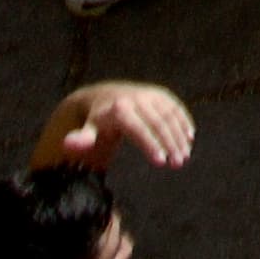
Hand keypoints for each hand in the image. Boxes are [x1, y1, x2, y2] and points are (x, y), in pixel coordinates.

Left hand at [39, 82, 195, 174]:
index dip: (150, 144)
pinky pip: (175, 107)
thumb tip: (69, 144)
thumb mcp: (87, 129)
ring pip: (170, 115)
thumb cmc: (96, 121)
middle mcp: (138, 99)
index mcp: (120, 109)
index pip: (139, 128)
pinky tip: (190, 137)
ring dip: (179, 135)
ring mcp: (150, 95)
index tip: (160, 163)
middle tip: (178, 164)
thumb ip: (81, 138)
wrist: (104, 96)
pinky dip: (183, 121)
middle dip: (170, 143)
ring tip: (184, 156)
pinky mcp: (159, 94)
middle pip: (158, 122)